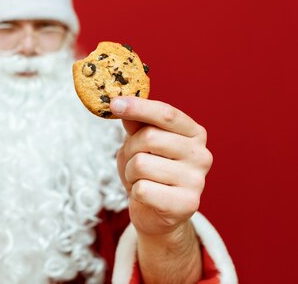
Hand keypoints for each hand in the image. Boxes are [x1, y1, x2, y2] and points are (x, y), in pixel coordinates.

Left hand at [110, 96, 212, 237]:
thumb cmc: (148, 171)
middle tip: (134, 160)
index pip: (166, 114)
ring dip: (131, 172)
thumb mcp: (139, 142)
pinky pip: (142, 189)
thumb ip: (135, 123)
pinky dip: (135, 191)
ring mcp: (197, 181)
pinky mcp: (186, 204)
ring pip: (141, 164)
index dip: (138, 107)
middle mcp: (201, 155)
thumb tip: (121, 103)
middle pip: (149, 137)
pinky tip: (147, 196)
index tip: (114, 103)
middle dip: (131, 148)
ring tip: (141, 179)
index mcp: (194, 133)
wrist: (156, 213)